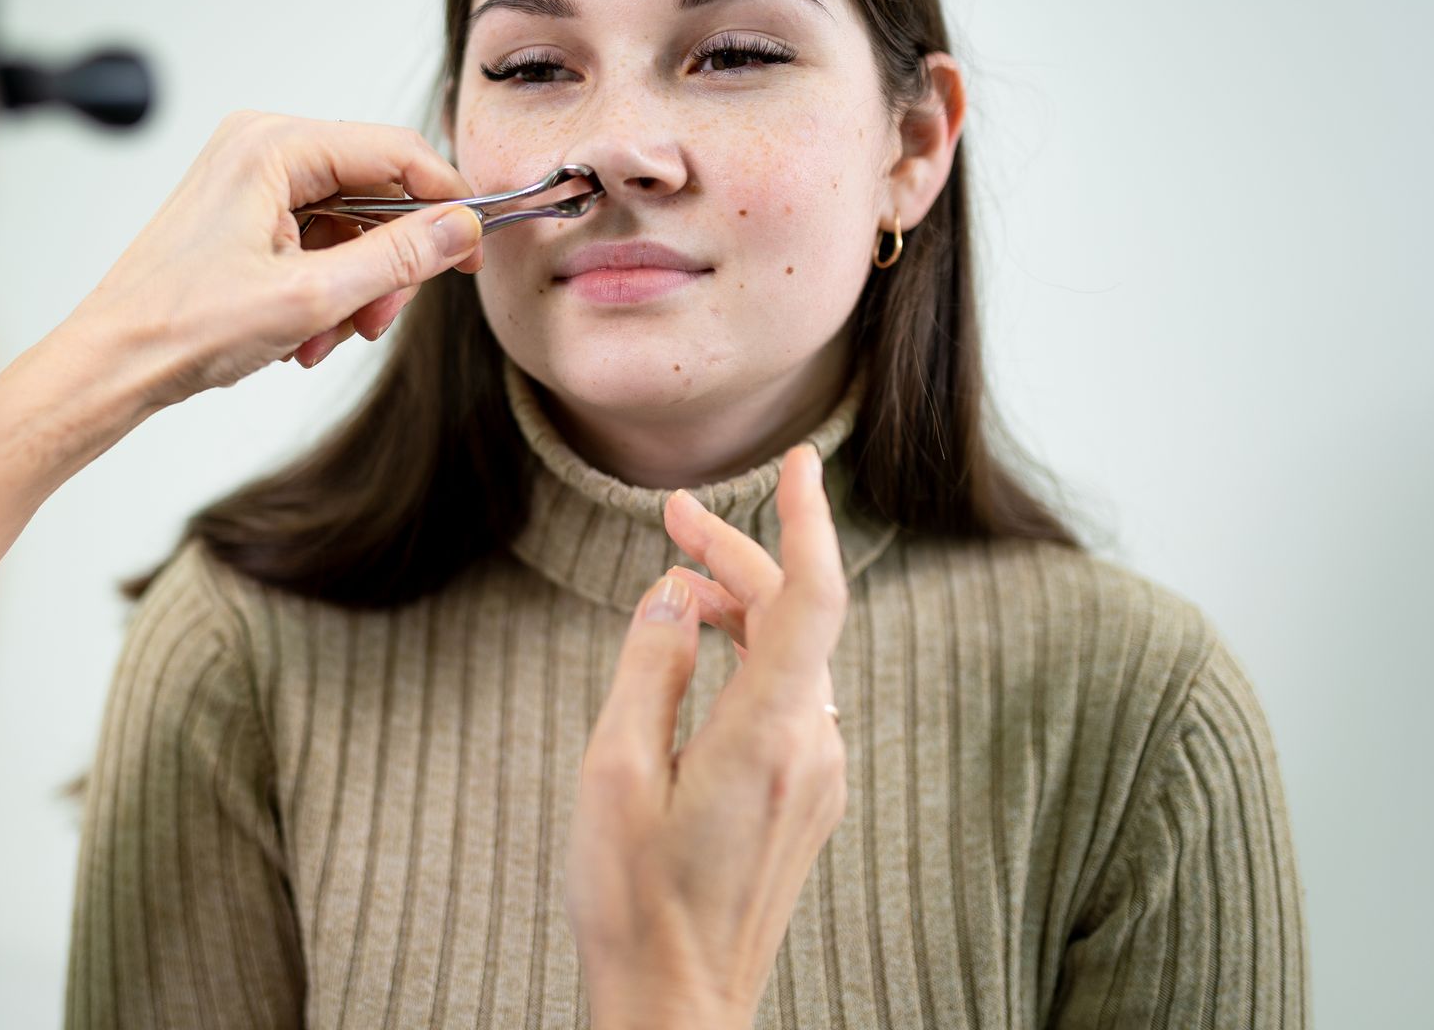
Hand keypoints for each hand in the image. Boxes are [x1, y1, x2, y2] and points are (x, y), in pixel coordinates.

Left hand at [74, 110, 483, 399]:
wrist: (113, 364)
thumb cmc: (180, 326)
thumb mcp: (310, 297)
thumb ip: (398, 258)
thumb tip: (460, 229)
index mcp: (272, 145)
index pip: (395, 151)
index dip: (446, 202)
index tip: (474, 251)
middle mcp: (260, 149)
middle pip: (374, 193)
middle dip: (385, 266)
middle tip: (376, 320)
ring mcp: (250, 182)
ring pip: (348, 227)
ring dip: (352, 290)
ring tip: (319, 340)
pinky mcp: (244, 216)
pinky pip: (316, 243)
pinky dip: (323, 292)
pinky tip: (299, 336)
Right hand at [567, 446, 849, 1029]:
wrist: (679, 1006)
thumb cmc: (633, 899)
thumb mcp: (613, 770)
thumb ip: (648, 665)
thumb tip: (669, 594)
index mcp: (768, 735)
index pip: (812, 597)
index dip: (808, 518)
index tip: (797, 460)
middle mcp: (814, 748)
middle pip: (795, 615)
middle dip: (737, 556)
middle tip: (670, 517)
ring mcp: (819, 776)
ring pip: (794, 654)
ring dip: (740, 607)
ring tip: (669, 590)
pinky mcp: (809, 797)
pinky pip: (792, 696)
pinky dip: (751, 655)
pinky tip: (697, 657)